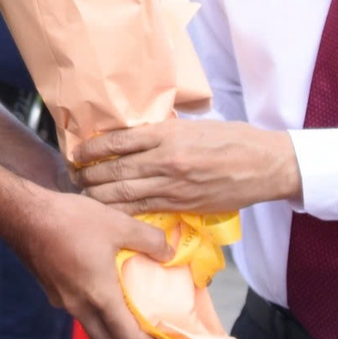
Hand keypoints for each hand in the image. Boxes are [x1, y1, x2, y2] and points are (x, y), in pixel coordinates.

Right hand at [3, 186, 170, 338]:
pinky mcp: (52, 289)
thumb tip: (169, 253)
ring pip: (91, 329)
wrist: (21, 216)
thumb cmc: (70, 220)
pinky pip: (79, 312)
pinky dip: (96, 319)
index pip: (128, 337)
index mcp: (99, 296)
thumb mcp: (117, 224)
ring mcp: (62, 299)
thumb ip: (149, 240)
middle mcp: (79, 306)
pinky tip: (101, 304)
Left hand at [72, 119, 299, 214]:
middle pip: (115, 169)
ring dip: (99, 195)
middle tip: (72, 178)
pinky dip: (122, 211)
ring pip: (124, 192)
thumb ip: (165, 133)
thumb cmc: (232, 139)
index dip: (92, 149)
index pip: (118, 140)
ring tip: (83, 196)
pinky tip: (108, 212)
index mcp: (168, 133)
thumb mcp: (195, 126)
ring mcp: (173, 184)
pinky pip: (143, 209)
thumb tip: (135, 138)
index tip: (77, 153)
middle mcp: (166, 158)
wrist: (265, 164)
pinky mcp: (182, 204)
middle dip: (89, 175)